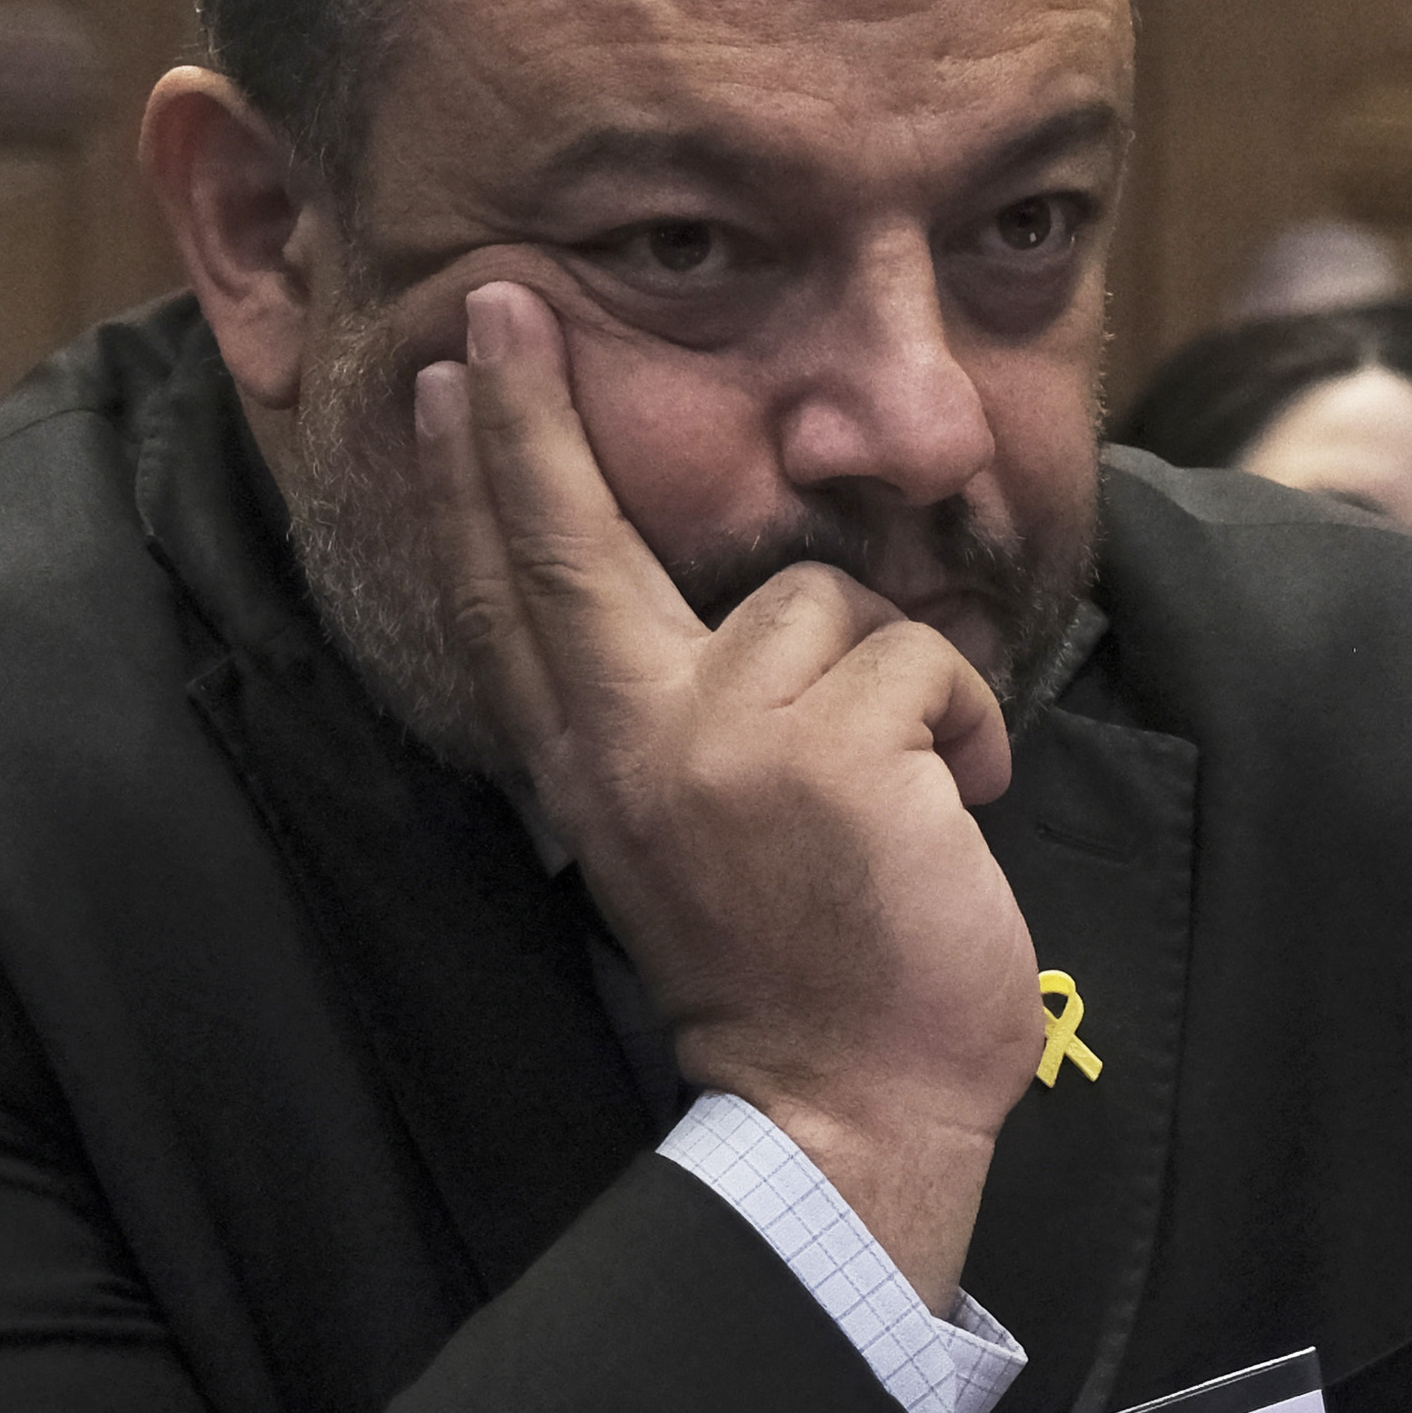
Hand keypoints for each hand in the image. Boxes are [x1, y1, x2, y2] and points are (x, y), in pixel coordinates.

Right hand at [413, 280, 1042, 1303]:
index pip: (515, 600)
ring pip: (826, 600)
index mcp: (595, 768)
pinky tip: (952, 814)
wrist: (851, 1110)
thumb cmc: (802, 972)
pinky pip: (922, 660)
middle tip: (499, 302)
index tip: (447, 373)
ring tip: (907, 795)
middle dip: (527, 414)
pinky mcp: (828, 753)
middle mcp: (634, 743)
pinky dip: (965, 728)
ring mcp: (722, 742)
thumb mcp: (696, 839)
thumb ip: (678, 723)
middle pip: (567, 543)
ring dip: (902, 684)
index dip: (475, 482)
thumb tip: (717, 615)